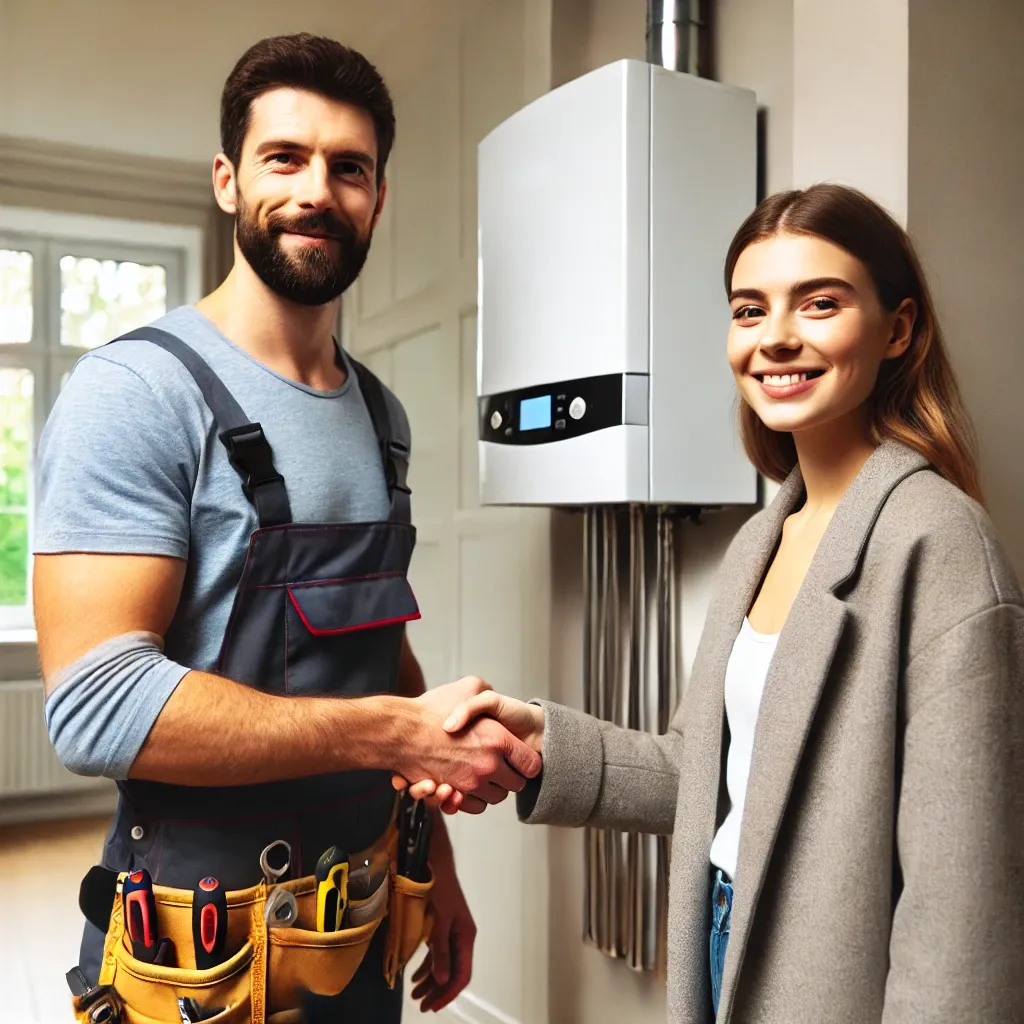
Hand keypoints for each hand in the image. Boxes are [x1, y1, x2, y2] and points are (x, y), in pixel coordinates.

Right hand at [395, 693, 545, 813]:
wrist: (401, 731)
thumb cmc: (431, 709)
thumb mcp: (468, 686)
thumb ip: (487, 691)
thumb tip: (494, 694)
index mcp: (498, 739)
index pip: (531, 764)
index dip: (528, 763)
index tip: (521, 759)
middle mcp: (488, 764)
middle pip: (516, 785)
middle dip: (511, 777)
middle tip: (502, 767)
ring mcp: (470, 781)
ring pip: (496, 798)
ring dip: (492, 789)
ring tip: (483, 774)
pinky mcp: (453, 793)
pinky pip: (475, 806)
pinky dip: (474, 800)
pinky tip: (468, 785)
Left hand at [410, 849, 475, 1011]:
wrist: (434, 863)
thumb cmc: (440, 889)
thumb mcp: (440, 920)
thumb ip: (441, 949)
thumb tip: (442, 979)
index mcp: (466, 936)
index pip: (462, 974)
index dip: (448, 992)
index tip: (433, 1006)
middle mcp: (461, 937)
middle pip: (453, 972)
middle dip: (438, 991)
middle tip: (422, 1006)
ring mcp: (451, 932)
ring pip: (444, 965)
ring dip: (430, 982)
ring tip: (415, 995)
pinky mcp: (441, 927)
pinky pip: (436, 954)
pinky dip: (427, 967)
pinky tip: (415, 977)